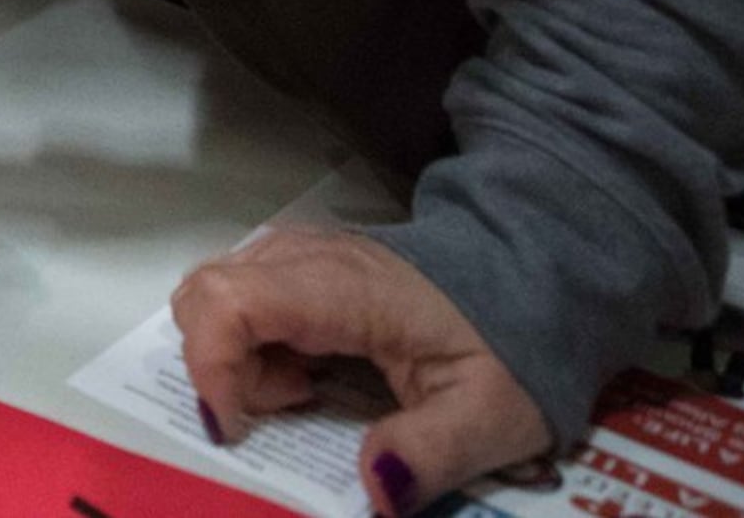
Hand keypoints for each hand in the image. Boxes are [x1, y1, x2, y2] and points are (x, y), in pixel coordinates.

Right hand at [170, 226, 551, 517]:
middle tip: (290, 407)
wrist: (537, 277)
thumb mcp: (490, 415)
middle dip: (221, 367)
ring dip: (238, 357)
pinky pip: (245, 295)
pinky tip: (312, 371)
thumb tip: (373, 490)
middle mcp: (307, 256)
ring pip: (218, 293)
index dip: (211, 368)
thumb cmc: (512, 342)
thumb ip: (431, 451)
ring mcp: (303, 253)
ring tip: (307, 393)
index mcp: (342, 287)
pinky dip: (253, 344)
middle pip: (205, 293)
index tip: (239, 429)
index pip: (230, 302)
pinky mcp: (306, 264)